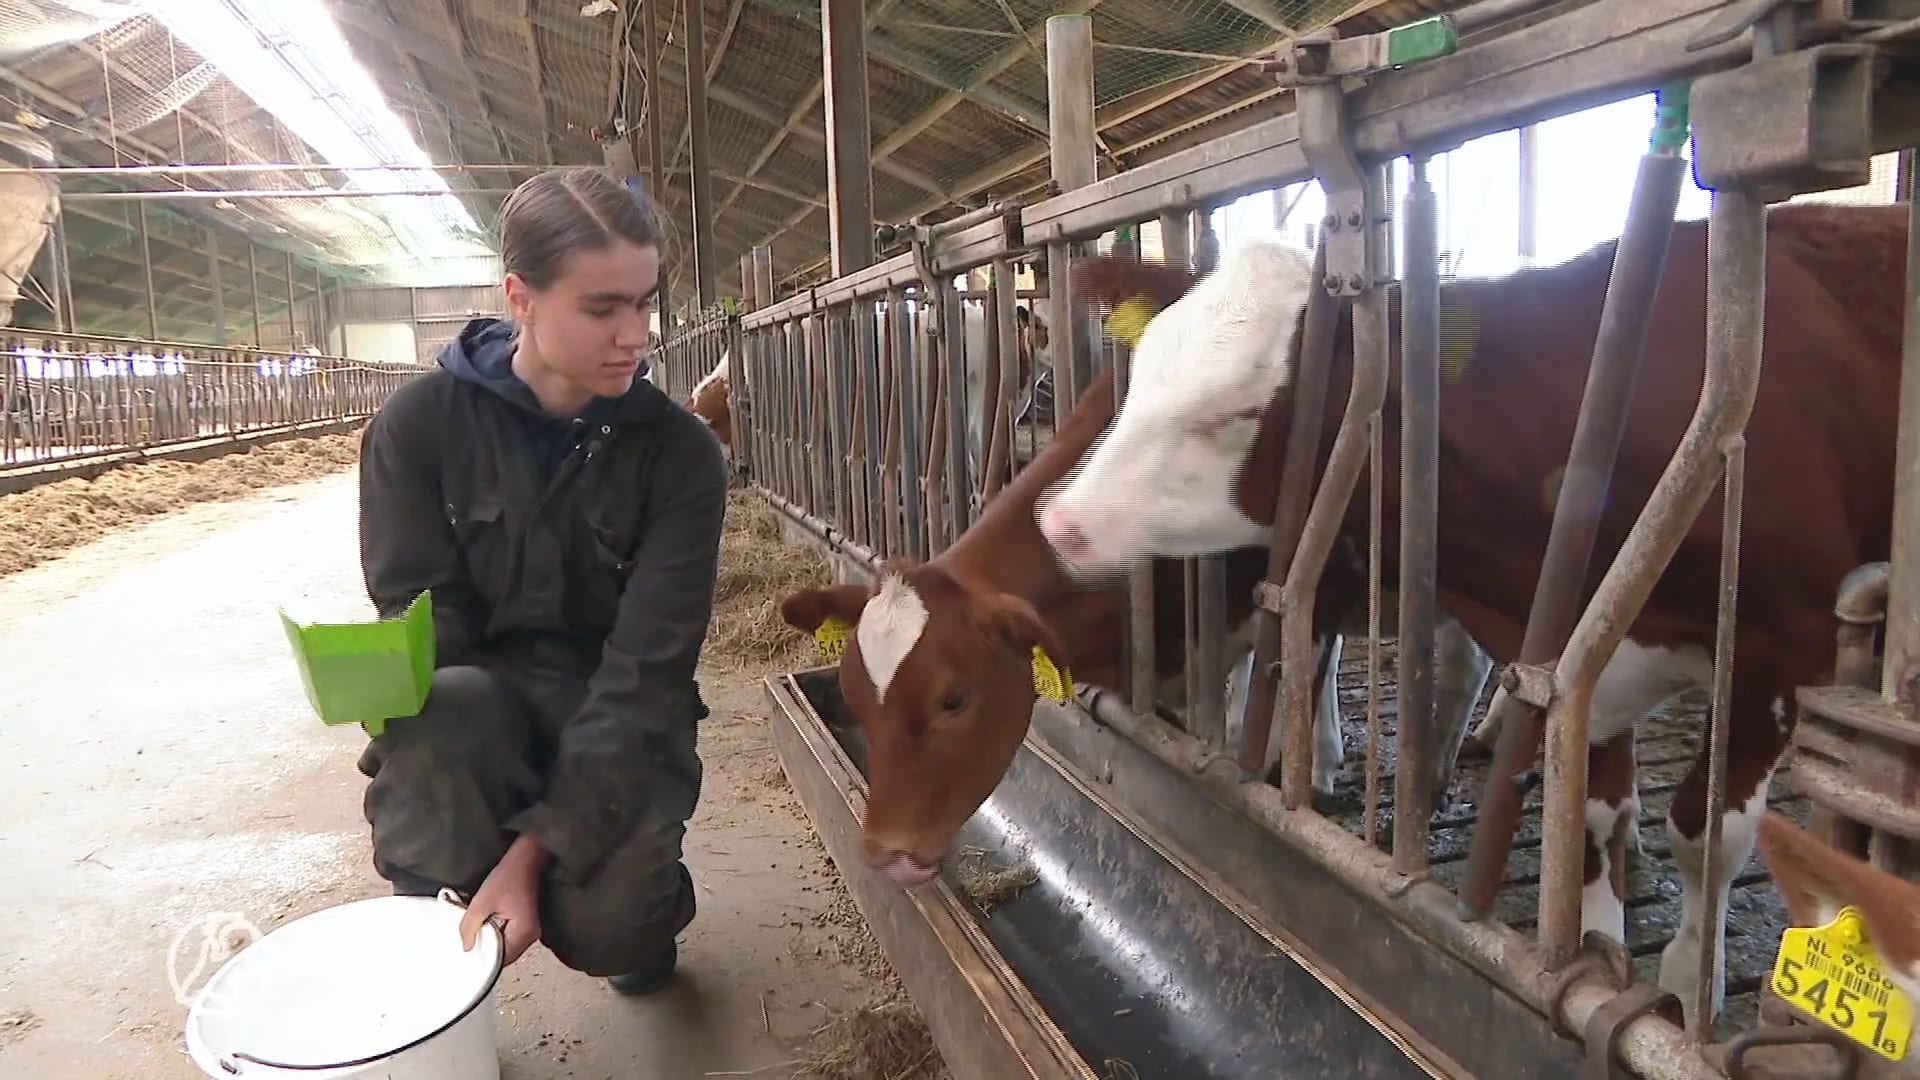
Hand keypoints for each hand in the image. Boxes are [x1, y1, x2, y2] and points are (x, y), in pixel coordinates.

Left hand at [459, 834, 548, 965]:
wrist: (527, 857)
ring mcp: (531, 929)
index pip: (501, 959)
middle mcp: (532, 935)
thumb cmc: (509, 875)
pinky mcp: (527, 922)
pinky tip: (487, 922)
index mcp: (524, 932)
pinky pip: (510, 936)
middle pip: (504, 954)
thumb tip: (466, 946)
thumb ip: (470, 926)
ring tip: (478, 928)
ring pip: (506, 945)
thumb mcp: (482, 901)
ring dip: (491, 940)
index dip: (483, 957)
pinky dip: (497, 932)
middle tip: (469, 940)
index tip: (468, 952)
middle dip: (486, 949)